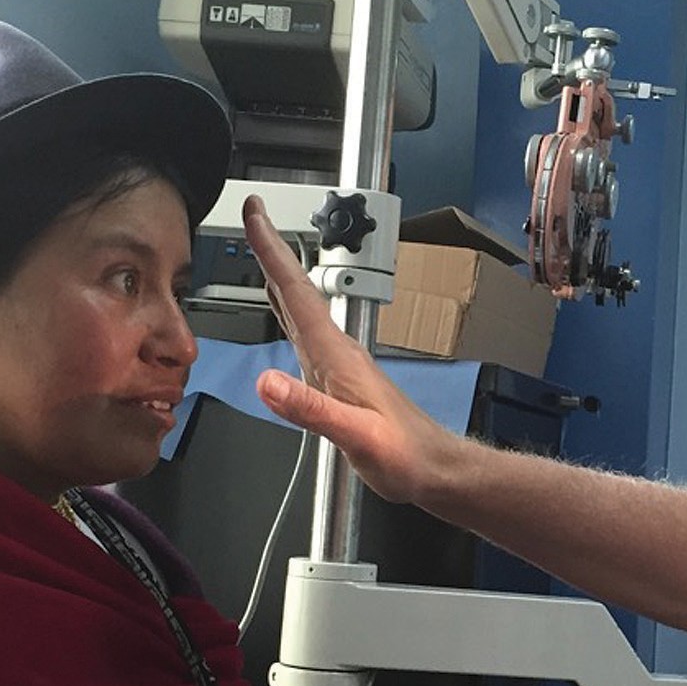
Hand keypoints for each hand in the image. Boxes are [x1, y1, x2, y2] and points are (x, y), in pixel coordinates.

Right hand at [243, 196, 459, 504]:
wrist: (434, 469)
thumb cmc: (405, 455)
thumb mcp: (357, 435)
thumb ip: (311, 408)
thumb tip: (268, 382)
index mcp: (337, 356)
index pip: (297, 293)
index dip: (273, 252)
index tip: (255, 216)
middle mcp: (337, 352)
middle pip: (297, 290)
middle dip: (272, 250)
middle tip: (252, 216)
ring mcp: (338, 364)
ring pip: (301, 308)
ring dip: (279, 276)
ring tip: (261, 251)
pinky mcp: (338, 380)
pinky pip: (305, 332)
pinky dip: (288, 310)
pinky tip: (284, 312)